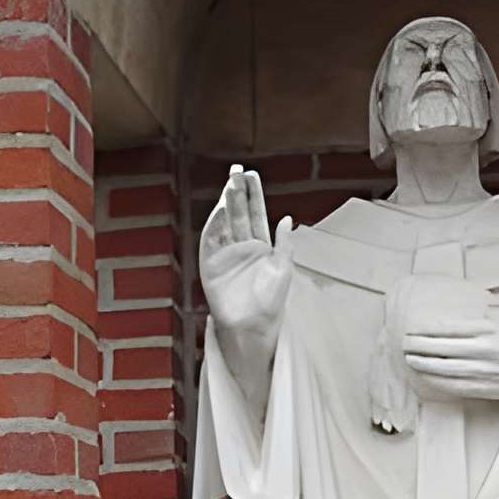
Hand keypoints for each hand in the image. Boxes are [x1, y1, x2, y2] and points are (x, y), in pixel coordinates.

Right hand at [200, 166, 292, 409]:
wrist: (252, 327)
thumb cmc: (271, 303)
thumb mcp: (283, 270)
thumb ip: (284, 244)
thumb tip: (287, 218)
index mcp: (261, 246)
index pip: (257, 214)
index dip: (254, 195)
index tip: (251, 175)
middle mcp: (242, 247)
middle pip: (239, 213)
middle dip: (238, 192)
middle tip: (236, 171)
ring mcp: (225, 255)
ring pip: (225, 224)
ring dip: (226, 205)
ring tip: (229, 185)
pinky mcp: (210, 266)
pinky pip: (211, 241)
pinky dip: (214, 226)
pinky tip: (219, 211)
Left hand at [402, 311, 498, 411]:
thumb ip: (481, 307)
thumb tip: (459, 296)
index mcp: (487, 327)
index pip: (447, 327)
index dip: (426, 329)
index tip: (412, 326)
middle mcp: (483, 349)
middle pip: (441, 348)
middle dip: (419, 346)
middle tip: (404, 342)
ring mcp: (483, 370)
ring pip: (444, 368)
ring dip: (423, 364)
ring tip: (409, 359)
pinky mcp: (484, 387)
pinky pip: (454, 385)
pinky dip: (437, 381)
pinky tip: (426, 377)